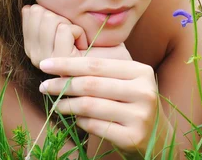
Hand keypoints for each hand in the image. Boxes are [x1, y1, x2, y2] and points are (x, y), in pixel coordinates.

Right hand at [22, 4, 131, 69]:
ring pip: (51, 18)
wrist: (116, 64)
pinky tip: (85, 46)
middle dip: (63, 17)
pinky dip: (80, 32)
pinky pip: (64, 29)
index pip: (30, 12)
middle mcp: (33, 56)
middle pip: (39, 12)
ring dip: (71, 24)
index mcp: (31, 46)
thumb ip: (46, 17)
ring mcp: (44, 61)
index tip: (67, 29)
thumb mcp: (66, 25)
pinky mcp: (59, 61)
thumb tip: (28, 7)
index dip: (55, 12)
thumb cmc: (95, 42)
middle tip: (75, 36)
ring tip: (80, 41)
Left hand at [37, 57, 163, 156]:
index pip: (97, 65)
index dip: (68, 64)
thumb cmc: (133, 104)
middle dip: (62, 84)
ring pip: (90, 106)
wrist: (157, 137)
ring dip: (67, 105)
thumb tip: (61, 67)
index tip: (45, 64)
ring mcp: (140, 116)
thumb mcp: (126, 83)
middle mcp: (143, 91)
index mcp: (141, 72)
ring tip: (56, 105)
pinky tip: (76, 119)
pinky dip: (80, 122)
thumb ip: (102, 73)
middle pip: (91, 84)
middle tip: (44, 86)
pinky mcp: (132, 137)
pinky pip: (95, 126)